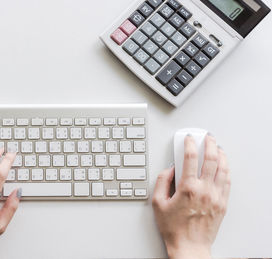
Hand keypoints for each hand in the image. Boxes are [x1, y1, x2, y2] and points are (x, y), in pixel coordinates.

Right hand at [152, 135, 230, 258]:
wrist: (189, 246)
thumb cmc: (173, 228)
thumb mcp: (158, 203)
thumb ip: (162, 182)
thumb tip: (169, 169)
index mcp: (188, 188)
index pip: (190, 158)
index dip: (190, 144)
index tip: (189, 139)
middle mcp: (204, 190)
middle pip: (211, 159)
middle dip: (209, 144)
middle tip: (207, 137)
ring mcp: (216, 197)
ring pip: (223, 169)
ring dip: (221, 155)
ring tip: (218, 148)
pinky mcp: (222, 204)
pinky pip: (227, 182)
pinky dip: (226, 170)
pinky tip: (223, 166)